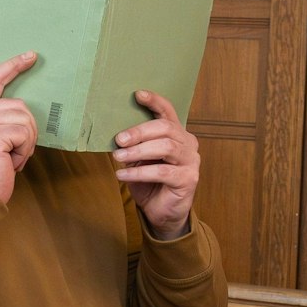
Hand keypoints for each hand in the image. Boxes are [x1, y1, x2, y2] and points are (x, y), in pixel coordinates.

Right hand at [0, 52, 38, 203]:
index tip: (30, 56)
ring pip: (26, 120)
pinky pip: (25, 134)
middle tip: (12, 152)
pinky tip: (10, 163)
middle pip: (20, 105)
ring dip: (26, 143)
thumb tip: (24, 109)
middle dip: (26, 130)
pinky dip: (24, 152)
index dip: (12, 66)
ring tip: (9, 158)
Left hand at [113, 90, 199, 239]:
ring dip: (138, 151)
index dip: (154, 101)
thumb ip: (134, 146)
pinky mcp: (188, 179)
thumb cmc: (149, 182)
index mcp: (177, 134)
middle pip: (166, 128)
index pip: (168, 112)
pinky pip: (162, 171)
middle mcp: (187, 143)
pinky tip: (122, 175)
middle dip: (139, 131)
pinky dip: (139, 172)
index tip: (137, 94)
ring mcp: (191, 161)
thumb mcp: (138, 160)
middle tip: (119, 139)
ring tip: (118, 157)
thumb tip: (115, 134)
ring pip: (166, 147)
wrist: (161, 212)